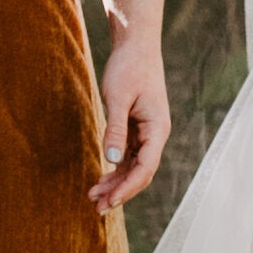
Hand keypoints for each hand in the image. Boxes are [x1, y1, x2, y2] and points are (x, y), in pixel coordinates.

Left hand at [87, 35, 170, 210]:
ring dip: (116, 182)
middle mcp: (156, 134)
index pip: (145, 167)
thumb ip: (115, 128)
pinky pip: (129, 155)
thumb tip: (112, 159)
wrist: (136, 44)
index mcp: (157, 128)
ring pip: (134, 166)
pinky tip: (101, 178)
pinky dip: (116, 168)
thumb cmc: (128, 67)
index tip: (110, 201)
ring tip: (94, 197)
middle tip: (97, 208)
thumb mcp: (118, 97)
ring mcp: (147, 132)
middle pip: (141, 172)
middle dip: (121, 191)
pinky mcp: (137, 128)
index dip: (128, 187)